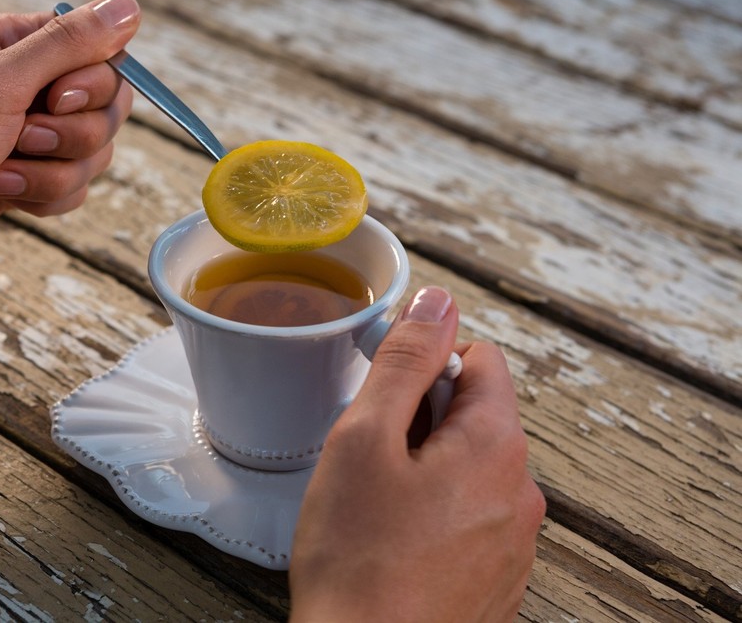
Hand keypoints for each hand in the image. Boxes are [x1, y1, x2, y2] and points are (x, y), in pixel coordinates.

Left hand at [0, 0, 140, 307]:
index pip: (97, 52)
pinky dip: (44, 196)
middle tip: (22, 139)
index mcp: (10, 44)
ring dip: (52, 173)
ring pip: (92, 153)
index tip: (53, 100)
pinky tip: (3, 198)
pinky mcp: (25, 179)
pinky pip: (73, 187)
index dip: (90, 83)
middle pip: (105, 106)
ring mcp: (24, 136)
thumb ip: (68, 44)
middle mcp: (22, 85)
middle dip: (71, 136)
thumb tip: (128, 7)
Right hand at [289, 287, 545, 621]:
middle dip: (421, 418)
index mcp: (496, 446)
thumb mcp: (367, 438)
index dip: (426, 362)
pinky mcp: (495, 577)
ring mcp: (512, 541)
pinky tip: (393, 539)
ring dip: (425, 465)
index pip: (482, 358)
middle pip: (476, 413)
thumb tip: (437, 301)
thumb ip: (405, 361)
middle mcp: (520, 492)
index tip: (386, 393)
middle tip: (371, 454)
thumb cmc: (358, 560)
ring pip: (469, 467)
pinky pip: (469, 516)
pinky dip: (434, 511)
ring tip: (376, 501)